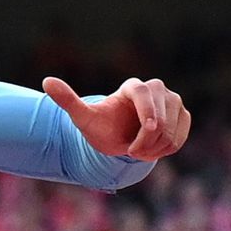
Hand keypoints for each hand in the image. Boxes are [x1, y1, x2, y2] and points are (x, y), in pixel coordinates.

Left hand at [45, 75, 192, 160]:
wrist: (117, 138)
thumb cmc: (100, 126)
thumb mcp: (82, 117)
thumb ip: (67, 100)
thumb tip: (47, 80)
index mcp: (134, 87)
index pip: (146, 94)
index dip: (148, 112)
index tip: (147, 129)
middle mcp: (157, 89)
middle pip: (161, 117)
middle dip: (146, 140)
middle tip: (130, 150)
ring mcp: (174, 102)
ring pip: (172, 130)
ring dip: (155, 148)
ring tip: (139, 149)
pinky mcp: (183, 116)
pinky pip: (181, 137)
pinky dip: (167, 149)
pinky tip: (154, 148)